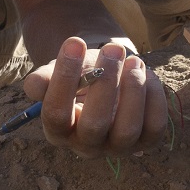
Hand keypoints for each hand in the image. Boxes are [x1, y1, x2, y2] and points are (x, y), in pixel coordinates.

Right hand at [23, 36, 167, 155]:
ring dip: (133, 90)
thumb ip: (45, 78)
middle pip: (94, 125)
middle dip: (105, 84)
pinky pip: (155, 126)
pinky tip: (146, 74)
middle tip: (112, 49)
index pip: (56, 115)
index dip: (64, 79)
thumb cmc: (81, 75)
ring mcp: (118, 147)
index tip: (75, 42)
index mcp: (58, 131)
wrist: (110, 77)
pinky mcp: (146, 141)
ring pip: (128, 130)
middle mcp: (87, 146)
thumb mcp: (60, 72)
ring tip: (134, 61)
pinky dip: (154, 97)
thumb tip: (34, 86)